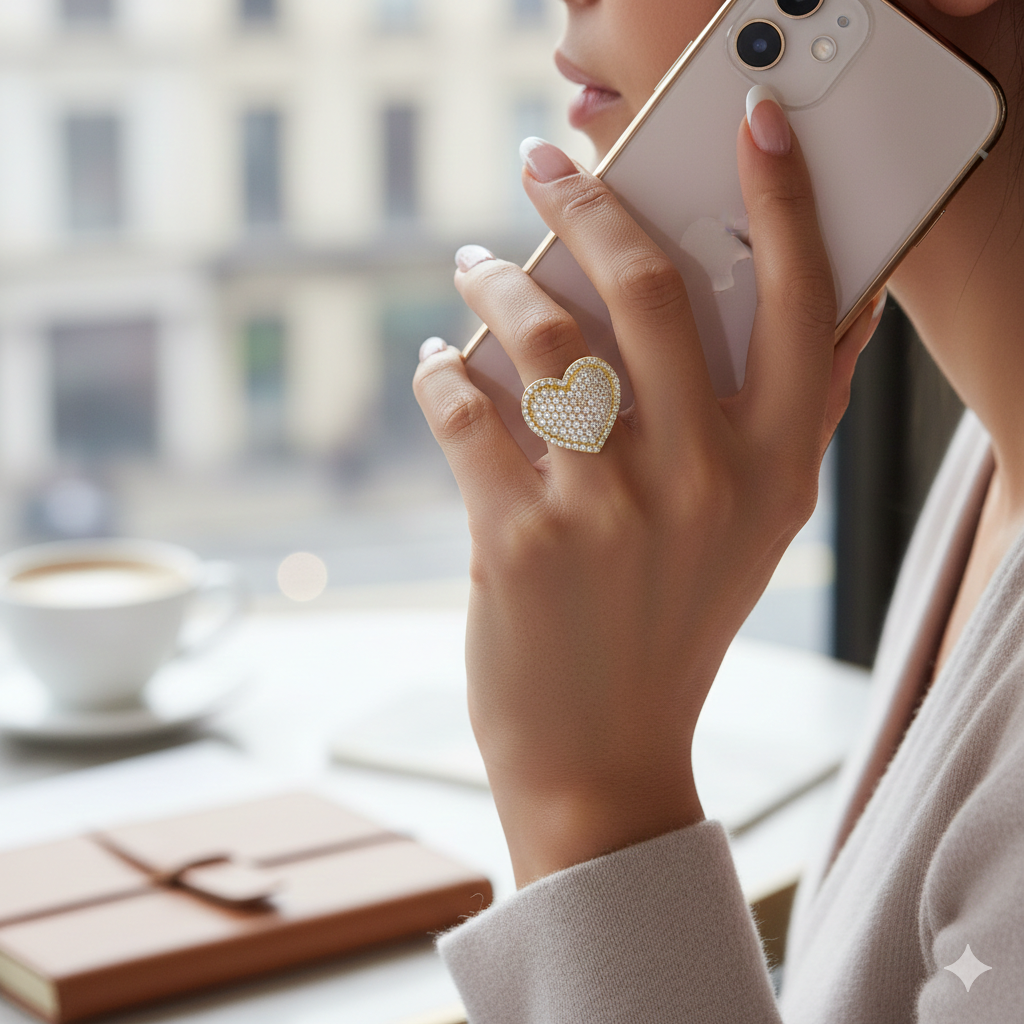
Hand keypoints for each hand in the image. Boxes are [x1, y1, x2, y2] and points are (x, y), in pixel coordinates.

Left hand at [413, 93, 883, 886]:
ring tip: (475, 268)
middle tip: (548, 163)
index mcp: (775, 466)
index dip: (785, 200)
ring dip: (494, 282)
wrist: (604, 749)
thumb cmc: (676, 623)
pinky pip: (465, 406)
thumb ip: (791, 419)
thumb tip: (828, 312)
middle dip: (589, 201)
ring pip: (539, 335)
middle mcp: (700, 476)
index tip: (754, 128)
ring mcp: (605, 507)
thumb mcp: (758, 529)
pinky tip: (441, 362)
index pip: (804, 300)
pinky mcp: (516, 536)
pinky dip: (442, 369)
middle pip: (647, 287)